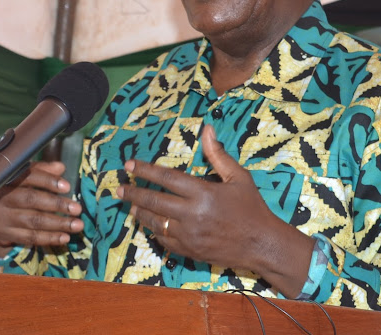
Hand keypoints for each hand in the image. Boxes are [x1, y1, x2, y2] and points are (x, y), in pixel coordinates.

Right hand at [0, 161, 83, 257]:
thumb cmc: (10, 192)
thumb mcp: (21, 178)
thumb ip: (40, 171)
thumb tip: (60, 167)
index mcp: (8, 179)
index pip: (28, 176)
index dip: (48, 181)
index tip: (67, 186)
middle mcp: (2, 197)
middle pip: (31, 199)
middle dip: (57, 204)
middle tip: (77, 208)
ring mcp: (2, 217)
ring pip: (33, 221)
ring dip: (58, 224)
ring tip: (76, 225)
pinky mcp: (5, 234)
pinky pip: (29, 237)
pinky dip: (49, 238)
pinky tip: (64, 237)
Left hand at [116, 125, 313, 296]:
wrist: (261, 244)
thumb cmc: (251, 207)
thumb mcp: (238, 177)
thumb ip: (218, 155)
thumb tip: (207, 130)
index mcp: (203, 193)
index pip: (166, 178)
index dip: (145, 170)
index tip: (129, 165)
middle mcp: (192, 214)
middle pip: (153, 201)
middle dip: (133, 193)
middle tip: (118, 189)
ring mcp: (188, 235)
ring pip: (155, 222)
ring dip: (140, 212)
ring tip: (130, 205)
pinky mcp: (189, 251)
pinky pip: (164, 240)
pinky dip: (155, 231)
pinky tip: (150, 224)